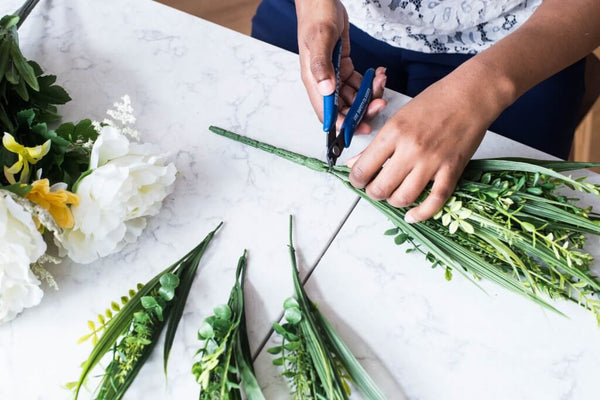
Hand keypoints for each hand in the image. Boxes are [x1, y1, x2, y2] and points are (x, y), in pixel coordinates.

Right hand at [295, 0, 386, 133]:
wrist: (320, 0)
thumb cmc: (316, 16)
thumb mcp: (320, 38)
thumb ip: (322, 64)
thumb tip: (327, 90)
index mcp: (313, 80)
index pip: (326, 112)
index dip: (342, 124)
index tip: (360, 128)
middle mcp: (323, 82)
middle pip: (342, 108)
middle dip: (362, 110)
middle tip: (380, 104)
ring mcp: (334, 75)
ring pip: (353, 97)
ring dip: (369, 94)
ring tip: (381, 81)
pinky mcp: (343, 67)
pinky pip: (358, 83)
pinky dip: (369, 83)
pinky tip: (379, 74)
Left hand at [347, 60, 511, 222]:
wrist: (471, 95)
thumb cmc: (435, 101)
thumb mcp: (398, 118)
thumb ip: (376, 144)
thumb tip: (354, 164)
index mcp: (393, 133)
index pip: (363, 169)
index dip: (356, 180)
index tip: (359, 180)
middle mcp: (410, 149)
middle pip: (380, 188)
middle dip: (373, 193)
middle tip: (375, 188)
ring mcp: (432, 162)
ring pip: (403, 198)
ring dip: (393, 202)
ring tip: (394, 195)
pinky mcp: (451, 170)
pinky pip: (435, 201)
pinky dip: (421, 213)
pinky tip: (412, 215)